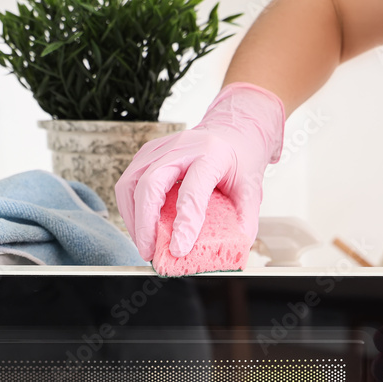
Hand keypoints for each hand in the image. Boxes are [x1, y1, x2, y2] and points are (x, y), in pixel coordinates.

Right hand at [114, 82, 284, 259]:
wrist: (233, 130)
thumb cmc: (240, 159)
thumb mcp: (252, 189)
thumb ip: (245, 220)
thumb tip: (234, 250)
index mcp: (212, 155)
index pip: (192, 191)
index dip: (184, 223)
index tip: (179, 249)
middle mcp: (183, 147)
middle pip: (151, 183)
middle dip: (145, 222)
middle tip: (149, 251)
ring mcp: (162, 147)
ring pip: (131, 181)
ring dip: (132, 217)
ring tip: (143, 242)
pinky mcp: (148, 152)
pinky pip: (129, 181)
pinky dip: (131, 207)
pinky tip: (140, 225)